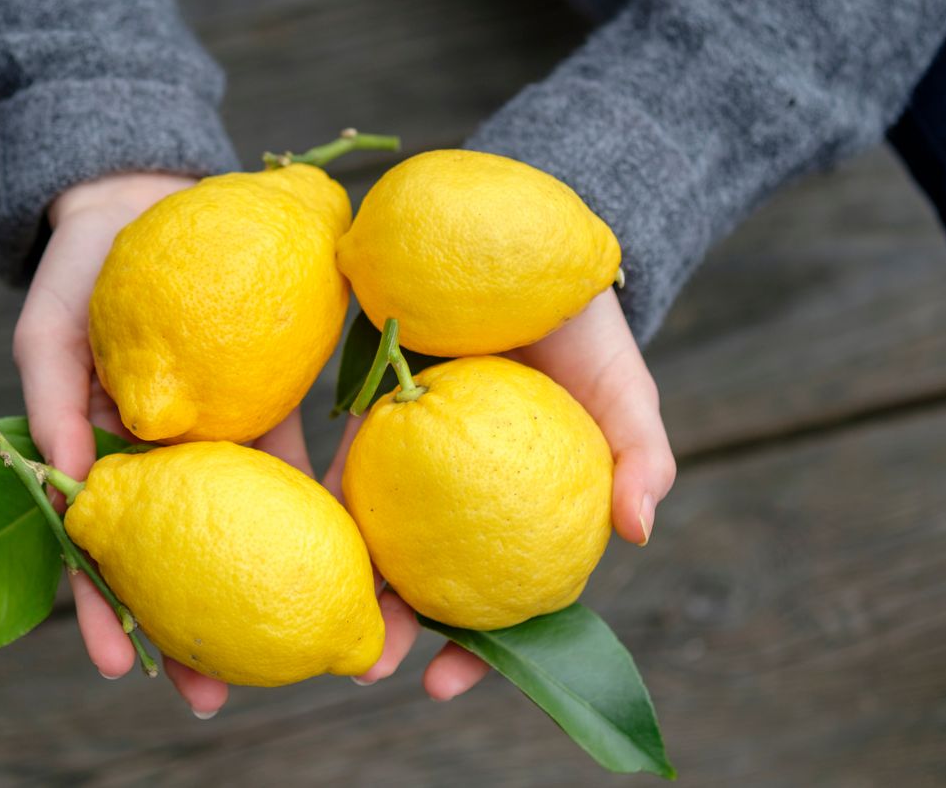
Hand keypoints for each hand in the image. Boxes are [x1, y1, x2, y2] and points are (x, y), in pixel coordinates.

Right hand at [14, 171, 315, 718]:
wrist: (146, 200)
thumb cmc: (80, 273)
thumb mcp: (47, 335)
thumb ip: (52, 403)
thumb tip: (67, 484)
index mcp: (103, 460)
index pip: (102, 553)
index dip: (109, 613)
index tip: (126, 670)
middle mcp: (162, 463)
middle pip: (175, 558)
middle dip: (191, 630)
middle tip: (213, 696)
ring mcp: (215, 438)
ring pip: (236, 524)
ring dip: (257, 586)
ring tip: (285, 652)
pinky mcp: (264, 402)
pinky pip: (288, 458)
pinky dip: (306, 500)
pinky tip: (335, 549)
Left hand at [321, 289, 675, 698]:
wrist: (535, 259)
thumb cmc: (591, 340)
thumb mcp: (626, 397)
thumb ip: (642, 458)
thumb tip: (638, 532)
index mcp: (518, 516)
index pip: (493, 600)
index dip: (472, 651)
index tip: (438, 686)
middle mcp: (459, 501)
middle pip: (422, 579)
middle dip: (392, 629)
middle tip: (365, 666)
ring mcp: (413, 460)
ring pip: (375, 532)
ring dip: (348, 576)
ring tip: (327, 609)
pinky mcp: (375, 413)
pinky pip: (348, 463)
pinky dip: (328, 500)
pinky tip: (302, 524)